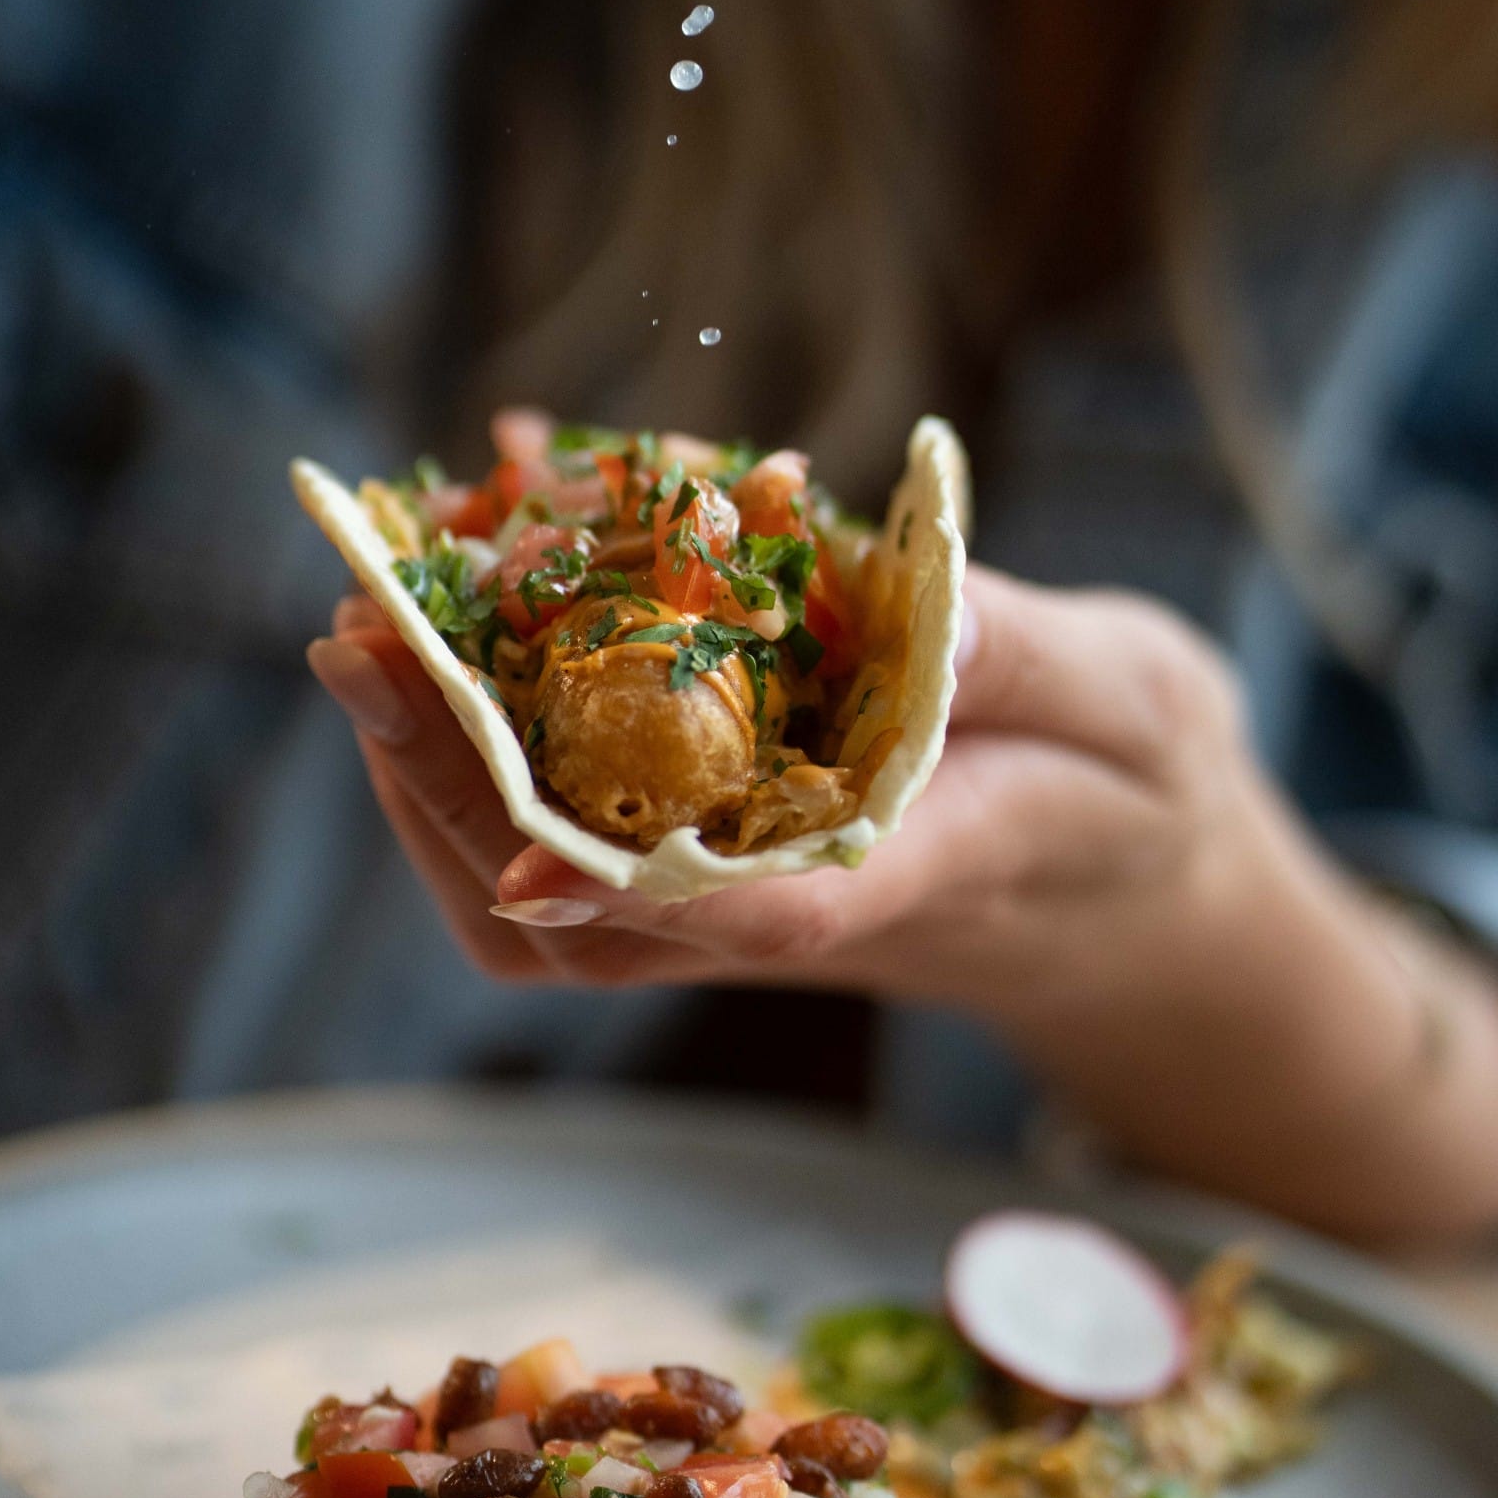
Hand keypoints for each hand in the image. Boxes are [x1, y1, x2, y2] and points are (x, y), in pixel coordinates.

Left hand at [310, 566, 1497, 1243]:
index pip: (766, 905)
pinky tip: (445, 648)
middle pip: (592, 911)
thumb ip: (1012, 655)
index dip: (638, 882)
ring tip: (368, 637)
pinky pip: (563, 853)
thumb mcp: (1131, 696)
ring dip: (434, 781)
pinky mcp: (706, 879)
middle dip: (456, 785)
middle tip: (360, 642)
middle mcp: (799, 911)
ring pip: (547, 909)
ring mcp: (735, 911)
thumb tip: (898, 586)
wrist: (1130, 889)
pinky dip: (479, 760)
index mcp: (918, 873)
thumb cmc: (1136, 782)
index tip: (522, 847)